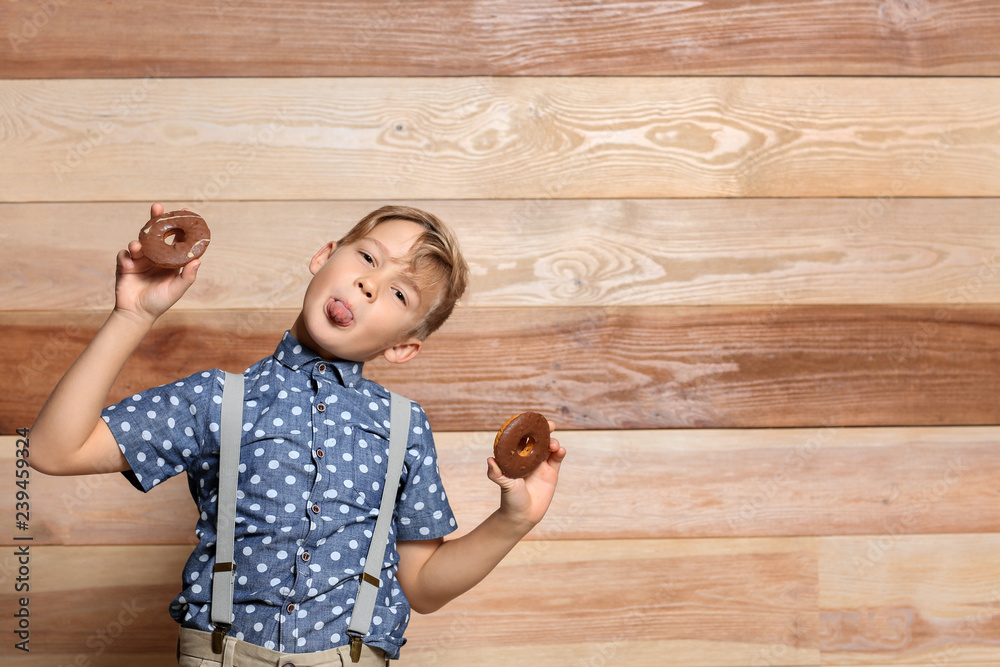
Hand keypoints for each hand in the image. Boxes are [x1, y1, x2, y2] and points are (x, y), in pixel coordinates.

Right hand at [113, 203, 200, 322]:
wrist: (136, 314)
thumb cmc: (159, 302)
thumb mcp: (176, 290)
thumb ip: (187, 277)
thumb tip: (198, 261)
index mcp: (170, 260)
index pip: (176, 238)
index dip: (180, 225)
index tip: (186, 211)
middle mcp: (155, 256)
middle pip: (156, 233)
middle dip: (156, 219)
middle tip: (158, 207)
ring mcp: (139, 259)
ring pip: (138, 242)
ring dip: (138, 242)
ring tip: (138, 247)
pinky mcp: (125, 265)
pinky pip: (123, 256)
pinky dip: (125, 258)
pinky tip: (129, 265)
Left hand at [487, 420, 566, 528]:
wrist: (523, 516)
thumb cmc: (510, 499)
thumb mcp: (503, 485)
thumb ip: (496, 474)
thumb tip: (490, 460)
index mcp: (517, 456)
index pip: (523, 437)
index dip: (528, 428)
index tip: (534, 421)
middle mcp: (529, 457)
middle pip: (538, 439)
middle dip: (545, 430)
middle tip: (551, 425)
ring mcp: (541, 464)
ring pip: (549, 446)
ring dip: (553, 441)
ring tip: (553, 445)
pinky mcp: (551, 472)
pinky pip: (557, 458)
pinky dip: (560, 452)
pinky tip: (560, 450)